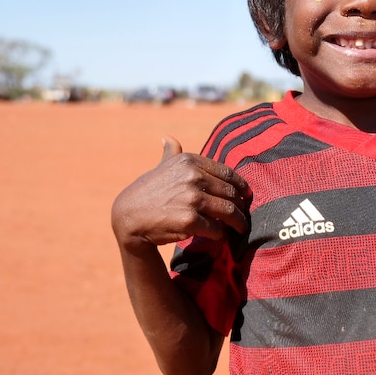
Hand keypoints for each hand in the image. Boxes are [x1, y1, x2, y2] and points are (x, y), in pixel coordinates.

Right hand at [112, 135, 250, 249]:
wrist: (128, 216)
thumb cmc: (148, 192)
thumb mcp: (160, 167)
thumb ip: (171, 153)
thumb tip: (168, 138)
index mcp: (191, 161)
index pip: (228, 173)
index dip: (241, 186)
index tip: (246, 195)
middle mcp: (193, 176)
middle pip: (231, 193)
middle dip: (241, 206)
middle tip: (244, 216)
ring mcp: (192, 198)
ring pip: (229, 211)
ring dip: (238, 222)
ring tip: (240, 228)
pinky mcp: (190, 219)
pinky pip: (217, 228)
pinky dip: (221, 234)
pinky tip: (220, 236)